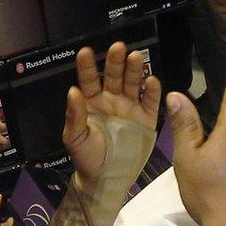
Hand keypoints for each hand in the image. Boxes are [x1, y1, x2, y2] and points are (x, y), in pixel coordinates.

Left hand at [62, 42, 159, 181]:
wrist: (107, 178)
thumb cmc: (87, 157)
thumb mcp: (75, 138)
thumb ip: (74, 115)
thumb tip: (72, 91)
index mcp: (91, 102)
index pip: (89, 79)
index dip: (87, 66)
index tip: (85, 52)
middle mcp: (111, 100)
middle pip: (114, 76)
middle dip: (115, 61)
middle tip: (117, 47)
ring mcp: (130, 107)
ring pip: (133, 83)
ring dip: (134, 70)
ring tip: (135, 57)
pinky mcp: (146, 118)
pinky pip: (150, 101)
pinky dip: (152, 91)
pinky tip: (151, 80)